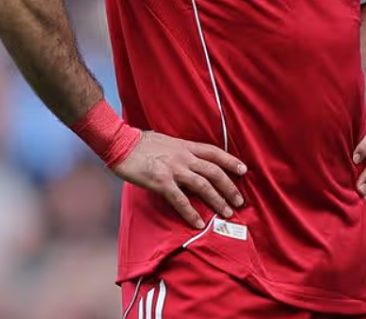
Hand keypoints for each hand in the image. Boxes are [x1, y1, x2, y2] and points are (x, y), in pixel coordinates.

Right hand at [111, 131, 247, 228]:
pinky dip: (191, 213)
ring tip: (226, 213)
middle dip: (229, 187)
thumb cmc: (141, 143)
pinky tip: (198, 223)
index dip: (230, 161)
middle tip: (239, 201)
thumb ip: (180, 150)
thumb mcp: (167, 141)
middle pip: (214, 172)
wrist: (121, 143)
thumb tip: (189, 160)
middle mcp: (184, 157)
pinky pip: (180, 200)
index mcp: (185, 146)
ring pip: (203, 186)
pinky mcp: (161, 181)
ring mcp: (173, 169)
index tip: (244, 170)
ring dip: (217, 200)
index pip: (214, 152)